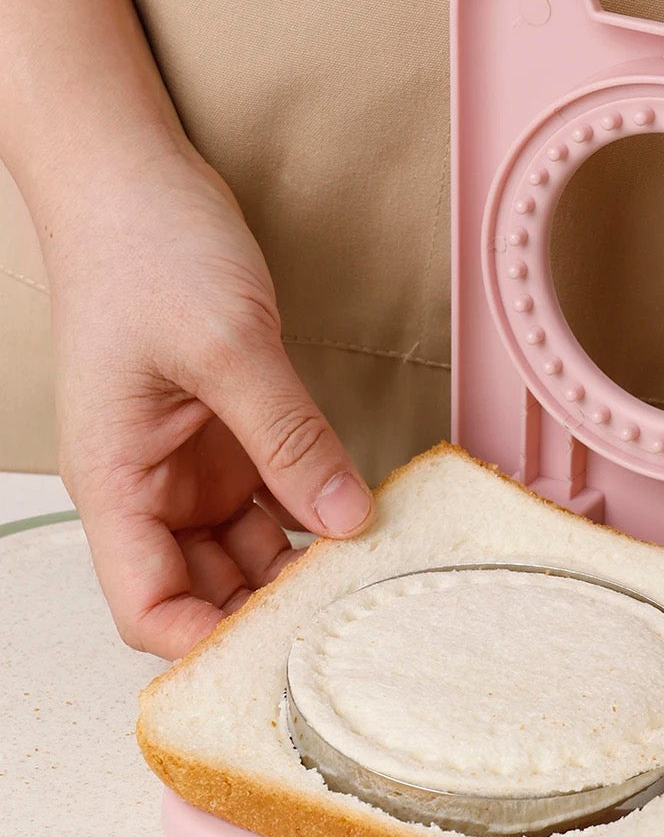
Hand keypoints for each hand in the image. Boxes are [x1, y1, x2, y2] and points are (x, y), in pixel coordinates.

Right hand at [49, 147, 373, 658]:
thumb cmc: (145, 252)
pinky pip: (278, 500)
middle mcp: (155, 488)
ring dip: (303, 567)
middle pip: (207, 591)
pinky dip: (315, 517)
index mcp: (120, 483)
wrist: (137, 182)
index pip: (147, 606)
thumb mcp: (226, 347)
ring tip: (370, 576)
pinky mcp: (234, 440)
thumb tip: (348, 519)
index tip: (285, 655)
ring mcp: (196, 467)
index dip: (208, 644)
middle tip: (352, 618)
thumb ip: (289, 438)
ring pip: (250, 552)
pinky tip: (363, 522)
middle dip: (270, 613)